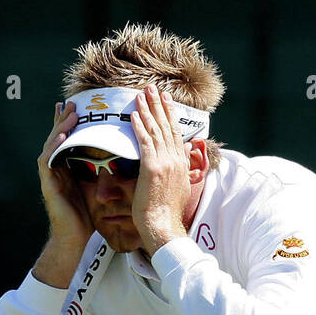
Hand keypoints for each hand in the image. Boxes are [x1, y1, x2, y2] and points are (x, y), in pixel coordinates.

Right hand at [37, 100, 92, 249]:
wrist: (74, 238)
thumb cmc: (85, 216)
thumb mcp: (93, 186)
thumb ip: (96, 170)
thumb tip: (114, 155)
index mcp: (65, 168)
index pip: (65, 140)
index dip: (67, 123)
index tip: (74, 106)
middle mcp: (55, 170)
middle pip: (55, 138)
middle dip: (62, 120)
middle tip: (70, 103)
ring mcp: (49, 177)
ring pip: (50, 145)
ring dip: (58, 129)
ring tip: (67, 114)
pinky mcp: (48, 185)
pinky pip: (47, 161)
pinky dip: (54, 148)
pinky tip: (61, 137)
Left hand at [130, 85, 191, 254]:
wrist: (163, 226)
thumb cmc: (167, 213)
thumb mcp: (179, 188)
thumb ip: (178, 171)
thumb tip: (182, 158)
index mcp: (181, 163)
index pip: (175, 133)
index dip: (170, 114)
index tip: (165, 100)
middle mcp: (176, 159)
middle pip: (167, 126)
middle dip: (159, 105)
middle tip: (152, 88)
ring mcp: (165, 162)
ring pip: (156, 130)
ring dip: (148, 109)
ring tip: (141, 93)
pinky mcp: (152, 168)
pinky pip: (144, 142)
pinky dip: (139, 126)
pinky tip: (133, 115)